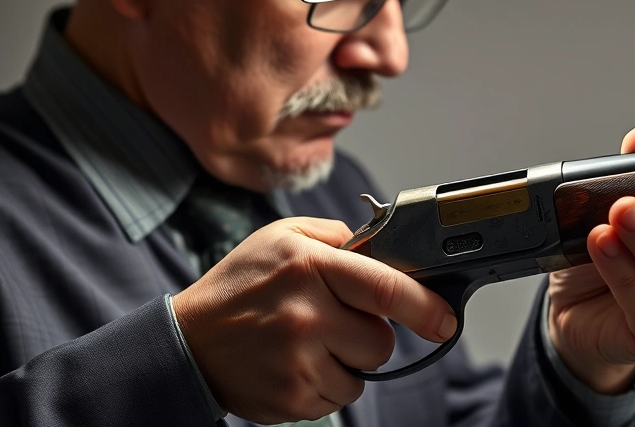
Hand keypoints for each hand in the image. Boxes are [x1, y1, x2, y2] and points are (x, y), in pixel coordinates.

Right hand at [172, 218, 456, 423]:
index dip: (425, 307)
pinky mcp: (291, 396)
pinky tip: (294, 364)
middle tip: (334, 323)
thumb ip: (337, 236)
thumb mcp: (282, 237)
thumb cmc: (242, 285)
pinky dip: (325, 384)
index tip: (446, 320)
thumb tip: (386, 249)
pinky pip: (338, 398)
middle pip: (380, 342)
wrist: (187, 343)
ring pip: (362, 374)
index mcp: (309, 266)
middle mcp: (306, 314)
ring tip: (306, 343)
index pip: (385, 289)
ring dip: (346, 362)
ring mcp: (298, 360)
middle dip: (369, 335)